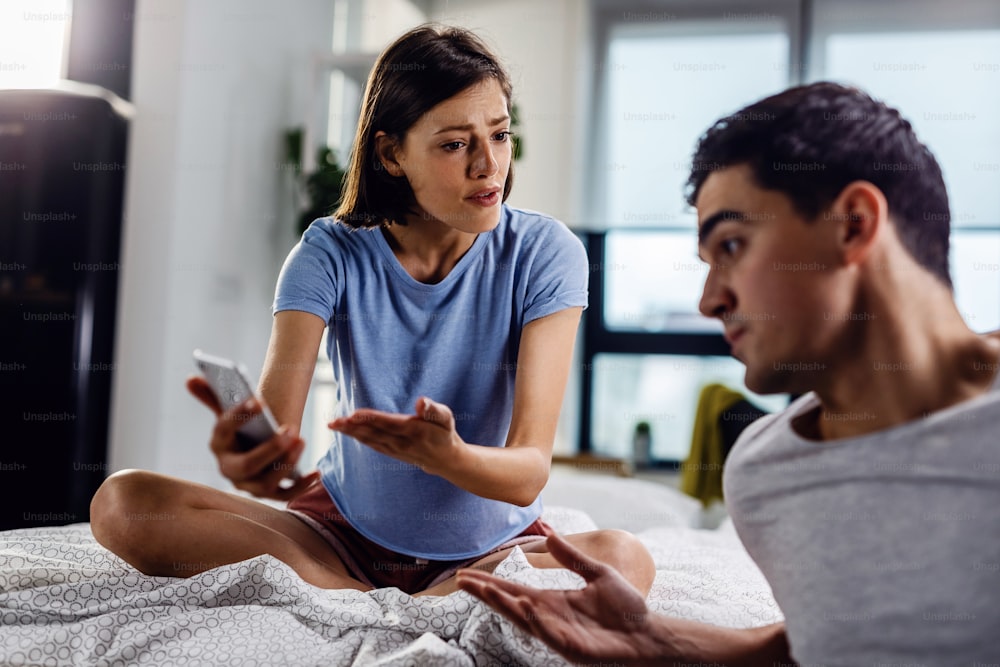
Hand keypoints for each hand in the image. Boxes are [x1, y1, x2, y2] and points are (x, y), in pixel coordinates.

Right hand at [187, 376, 318, 499]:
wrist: (253, 447)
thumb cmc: (242, 427)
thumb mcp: (228, 410)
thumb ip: (212, 395)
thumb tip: (191, 379)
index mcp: (218, 444)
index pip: (224, 429)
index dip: (240, 415)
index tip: (260, 400)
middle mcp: (229, 469)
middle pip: (247, 465)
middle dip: (269, 449)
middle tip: (290, 430)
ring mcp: (249, 485)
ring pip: (267, 482)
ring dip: (287, 463)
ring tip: (301, 440)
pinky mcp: (270, 493)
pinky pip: (286, 495)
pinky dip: (302, 486)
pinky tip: (317, 473)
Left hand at [328, 397, 460, 473]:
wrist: (445, 459)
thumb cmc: (444, 432)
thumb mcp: (446, 418)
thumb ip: (433, 409)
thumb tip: (421, 401)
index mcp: (414, 431)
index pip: (388, 423)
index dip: (371, 419)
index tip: (353, 414)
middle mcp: (401, 442)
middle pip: (373, 433)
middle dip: (352, 427)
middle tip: (333, 421)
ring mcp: (394, 449)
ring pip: (369, 440)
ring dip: (350, 433)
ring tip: (333, 425)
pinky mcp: (391, 452)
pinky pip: (372, 445)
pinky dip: (357, 438)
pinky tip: (346, 432)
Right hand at [457, 532, 656, 665]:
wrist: (649, 633)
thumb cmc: (626, 608)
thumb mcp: (597, 573)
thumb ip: (572, 557)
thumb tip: (550, 533)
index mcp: (552, 601)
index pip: (514, 589)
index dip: (490, 583)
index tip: (466, 575)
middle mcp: (549, 617)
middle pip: (510, 604)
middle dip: (486, 593)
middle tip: (461, 581)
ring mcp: (559, 634)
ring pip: (524, 619)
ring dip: (504, 605)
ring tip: (485, 590)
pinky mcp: (573, 648)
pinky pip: (549, 633)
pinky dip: (536, 621)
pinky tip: (525, 606)